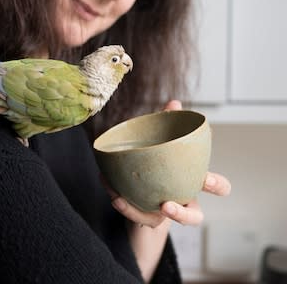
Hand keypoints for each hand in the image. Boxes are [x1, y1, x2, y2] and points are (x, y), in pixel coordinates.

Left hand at [106, 100, 231, 227]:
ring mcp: (162, 214)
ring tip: (122, 200)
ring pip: (159, 222)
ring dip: (140, 213)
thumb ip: (170, 123)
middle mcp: (181, 202)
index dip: (218, 186)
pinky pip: (132, 214)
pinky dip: (120, 201)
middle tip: (167, 205)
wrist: (144, 191)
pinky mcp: (143, 218)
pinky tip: (107, 184)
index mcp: (192, 183)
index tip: (207, 179)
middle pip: (194, 216)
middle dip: (183, 214)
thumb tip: (175, 102)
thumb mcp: (164, 143)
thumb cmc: (160, 164)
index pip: (217, 187)